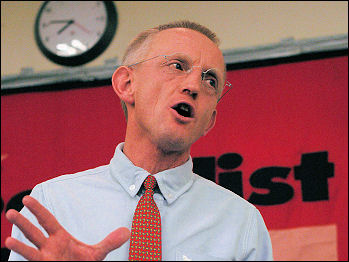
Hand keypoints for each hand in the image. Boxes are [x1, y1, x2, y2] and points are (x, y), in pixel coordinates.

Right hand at [5, 196, 129, 260]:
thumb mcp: (97, 254)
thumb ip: (110, 242)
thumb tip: (128, 232)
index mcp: (60, 237)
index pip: (47, 220)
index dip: (38, 209)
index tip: (28, 197)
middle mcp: (49, 246)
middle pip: (35, 231)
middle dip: (23, 221)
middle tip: (9, 210)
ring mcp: (45, 258)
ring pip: (30, 246)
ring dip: (19, 240)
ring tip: (7, 235)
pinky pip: (31, 259)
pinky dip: (22, 253)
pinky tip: (11, 244)